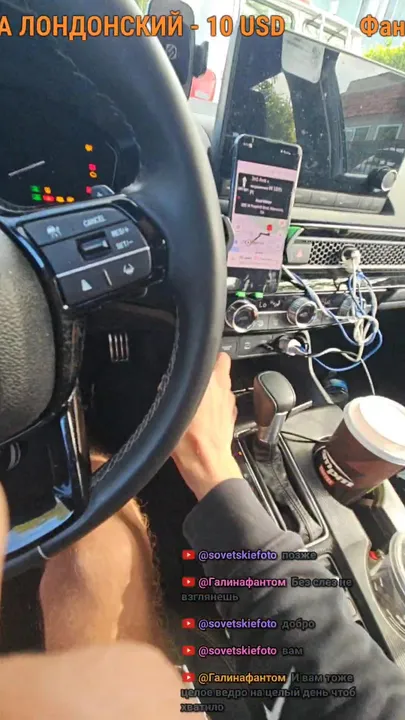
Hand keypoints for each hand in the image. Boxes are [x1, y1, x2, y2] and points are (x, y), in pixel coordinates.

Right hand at [172, 353, 242, 500]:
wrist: (206, 464)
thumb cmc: (189, 442)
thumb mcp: (172, 413)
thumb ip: (170, 391)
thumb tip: (165, 383)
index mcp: (210, 383)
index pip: (216, 354)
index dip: (205, 355)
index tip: (194, 360)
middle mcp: (224, 390)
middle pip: (222, 365)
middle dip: (211, 366)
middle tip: (196, 374)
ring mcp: (230, 403)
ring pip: (224, 383)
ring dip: (214, 385)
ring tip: (197, 395)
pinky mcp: (231, 416)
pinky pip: (224, 401)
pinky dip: (217, 402)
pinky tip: (204, 412)